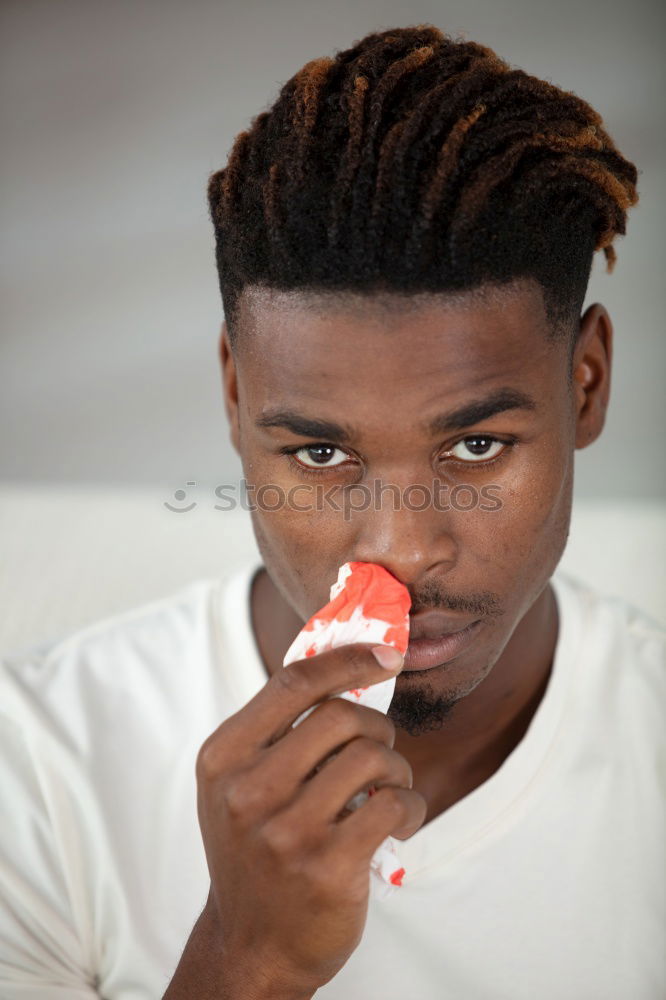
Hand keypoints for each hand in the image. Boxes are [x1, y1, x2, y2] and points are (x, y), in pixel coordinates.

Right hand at [177, 644, 425, 998]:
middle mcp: (246, 790)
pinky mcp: (326, 867)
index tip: (387, 654)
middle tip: (381, 751)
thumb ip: (277, 731)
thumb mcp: (239, 785)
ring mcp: (285, 831)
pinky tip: (398, 822)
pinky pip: (391, 805)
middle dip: (376, 726)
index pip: (292, 682)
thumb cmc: (254, 851)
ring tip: (389, 791)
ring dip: (395, 769)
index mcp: (222, 757)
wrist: (250, 947)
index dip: (346, 660)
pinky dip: (409, 806)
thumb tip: (347, 663)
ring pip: (371, 758)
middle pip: (339, 716)